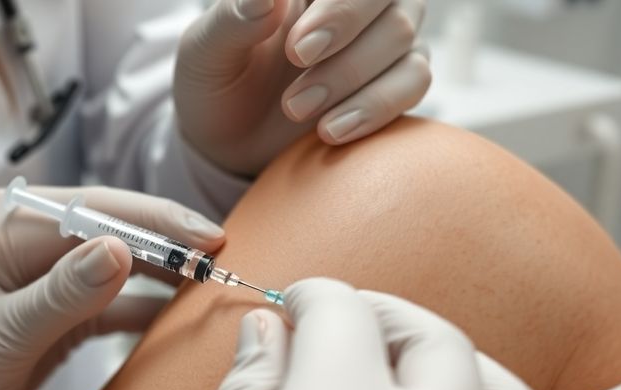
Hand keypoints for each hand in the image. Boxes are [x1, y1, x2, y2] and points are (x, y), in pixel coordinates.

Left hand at [0, 186, 224, 389]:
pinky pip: (116, 291)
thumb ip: (62, 293)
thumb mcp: (3, 335)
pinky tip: (183, 306)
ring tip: (211, 276)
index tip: (205, 238)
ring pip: (122, 254)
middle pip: (115, 224)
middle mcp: (29, 231)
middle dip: (169, 239)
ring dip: (165, 267)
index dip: (154, 223)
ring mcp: (48, 261)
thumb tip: (120, 249)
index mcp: (6, 225)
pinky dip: (148, 299)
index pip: (94, 211)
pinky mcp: (64, 293)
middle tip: (221, 253)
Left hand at [176, 0, 430, 174]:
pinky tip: (330, 131)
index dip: (335, 4)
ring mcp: (381, 37)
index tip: (295, 44)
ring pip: (403, 35)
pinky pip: (414, 79)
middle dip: (345, 25)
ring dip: (350, 76)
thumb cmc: (216, 84)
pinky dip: (376, 106)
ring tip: (295, 109)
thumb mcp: (206, 53)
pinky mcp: (397, 80)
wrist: (231, 145)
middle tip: (297, 59)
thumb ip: (232, 19)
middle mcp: (352, 1)